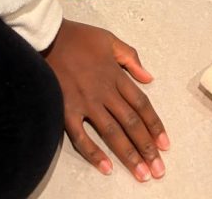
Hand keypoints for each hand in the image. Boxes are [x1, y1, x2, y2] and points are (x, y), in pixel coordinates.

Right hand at [45, 20, 168, 180]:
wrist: (47, 37)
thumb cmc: (78, 38)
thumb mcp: (109, 39)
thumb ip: (130, 58)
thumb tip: (148, 77)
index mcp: (115, 75)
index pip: (141, 104)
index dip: (154, 125)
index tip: (165, 144)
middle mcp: (104, 91)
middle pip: (130, 123)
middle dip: (146, 147)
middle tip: (158, 169)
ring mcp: (85, 102)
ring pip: (112, 133)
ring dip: (128, 155)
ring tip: (141, 174)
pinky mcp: (66, 110)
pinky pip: (81, 137)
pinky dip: (93, 153)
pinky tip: (106, 168)